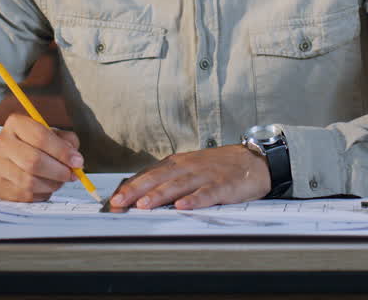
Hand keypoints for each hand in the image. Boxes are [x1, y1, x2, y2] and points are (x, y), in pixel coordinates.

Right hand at [0, 114, 83, 201]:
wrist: (3, 160)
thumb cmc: (32, 145)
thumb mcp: (49, 134)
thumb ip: (66, 141)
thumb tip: (75, 158)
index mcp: (16, 124)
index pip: (41, 137)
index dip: (62, 151)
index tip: (78, 161)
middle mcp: (3, 143)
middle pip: (34, 161)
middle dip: (59, 171)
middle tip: (72, 174)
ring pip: (30, 182)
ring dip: (52, 184)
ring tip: (60, 180)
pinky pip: (26, 195)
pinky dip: (42, 193)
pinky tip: (46, 187)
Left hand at [107, 144, 270, 209]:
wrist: (254, 160)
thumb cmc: (219, 167)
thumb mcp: (190, 168)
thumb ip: (168, 180)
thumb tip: (140, 195)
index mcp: (178, 164)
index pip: (148, 174)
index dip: (130, 187)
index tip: (112, 200)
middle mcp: (188, 167)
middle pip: (158, 178)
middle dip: (136, 191)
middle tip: (118, 203)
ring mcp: (206, 176)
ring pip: (178, 185)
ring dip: (159, 195)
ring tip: (142, 205)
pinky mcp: (224, 185)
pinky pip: (207, 193)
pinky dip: (194, 200)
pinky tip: (182, 206)